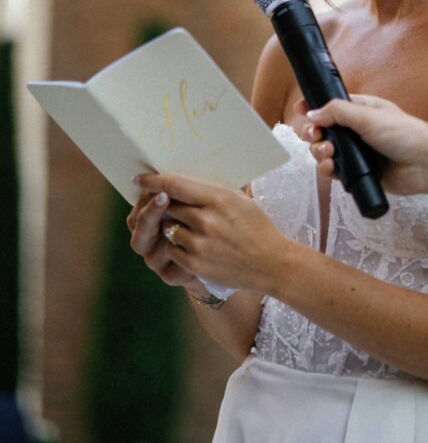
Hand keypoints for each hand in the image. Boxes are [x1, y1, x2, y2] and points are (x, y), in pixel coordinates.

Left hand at [133, 173, 292, 292]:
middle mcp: (206, 220)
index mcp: (218, 199)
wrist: (272, 263)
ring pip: (167, 228)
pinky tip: (193, 245)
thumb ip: (212, 190)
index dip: (153, 180)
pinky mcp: (195, 264)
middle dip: (166, 205)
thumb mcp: (239, 200)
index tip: (140, 178)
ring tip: (188, 228)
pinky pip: (171, 250)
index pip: (175, 185)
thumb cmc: (257, 227)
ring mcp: (199, 244)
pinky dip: (177, 247)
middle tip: (168, 205)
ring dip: (172, 226)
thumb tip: (184, 179)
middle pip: (168, 206)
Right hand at [300, 94, 427, 196]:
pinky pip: (335, 170)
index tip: (299, 110)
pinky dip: (328, 169)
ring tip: (327, 152)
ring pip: (326, 150)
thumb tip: (312, 113)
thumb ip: (337, 112)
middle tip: (314, 135)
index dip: (314, 107)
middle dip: (314, 132)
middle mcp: (357, 130)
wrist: (426, 165)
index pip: (331, 105)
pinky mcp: (359, 172)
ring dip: (319, 151)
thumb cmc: (403, 134)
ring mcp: (357, 152)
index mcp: (361, 110)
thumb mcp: (368, 116)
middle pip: (324, 129)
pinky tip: (329, 167)